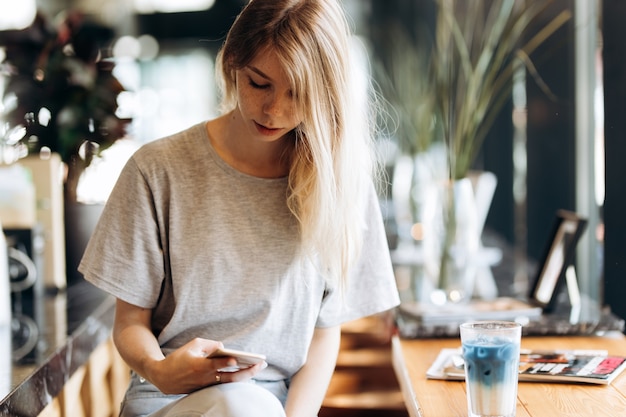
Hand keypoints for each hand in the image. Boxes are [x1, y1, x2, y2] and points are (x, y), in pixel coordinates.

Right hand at [145, 338, 265, 393]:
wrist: (163, 377)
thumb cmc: (179, 358)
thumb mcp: (192, 345)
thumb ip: (210, 344)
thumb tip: (225, 348)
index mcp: (199, 365)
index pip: (215, 364)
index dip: (225, 362)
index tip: (236, 359)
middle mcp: (204, 377)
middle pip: (229, 377)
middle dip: (247, 371)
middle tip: (261, 364)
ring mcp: (206, 385)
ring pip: (229, 382)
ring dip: (245, 376)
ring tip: (257, 368)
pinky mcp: (206, 389)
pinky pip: (224, 384)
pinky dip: (235, 379)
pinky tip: (246, 373)